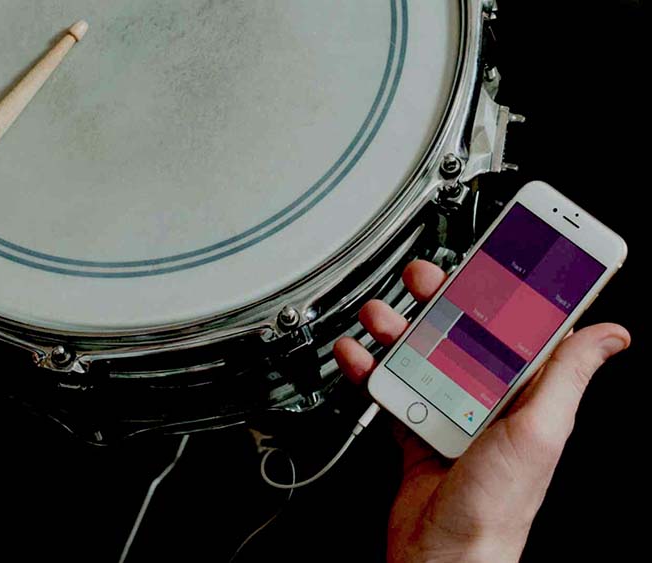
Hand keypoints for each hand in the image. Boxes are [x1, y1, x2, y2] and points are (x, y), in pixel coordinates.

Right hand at [333, 260, 629, 562]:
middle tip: (423, 279)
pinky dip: (368, 367)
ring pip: (419, 352)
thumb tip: (611, 333)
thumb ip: (566, 375)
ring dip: (395, 329)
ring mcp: (447, 411)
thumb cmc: (497, 504)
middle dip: (440, 299)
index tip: (497, 256)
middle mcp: (487, 398)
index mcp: (525, 394)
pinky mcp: (413, 426)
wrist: (444, 554)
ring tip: (380, 319)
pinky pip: (389, 386)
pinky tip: (358, 355)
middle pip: (462, 331)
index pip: (522, 327)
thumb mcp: (539, 430)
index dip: (508, 288)